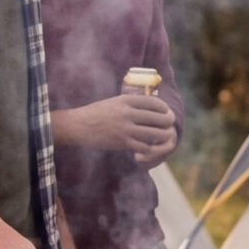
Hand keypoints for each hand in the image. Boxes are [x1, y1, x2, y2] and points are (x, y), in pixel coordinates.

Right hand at [56, 93, 179, 163]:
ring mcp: (126, 128)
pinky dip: (150, 148)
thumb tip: (148, 106)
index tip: (166, 111)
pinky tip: (150, 147)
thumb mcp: (113, 101)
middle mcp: (128, 113)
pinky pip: (145, 147)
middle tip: (169, 125)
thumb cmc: (95, 113)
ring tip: (164, 137)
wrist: (78, 125)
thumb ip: (129, 103)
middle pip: (159, 118)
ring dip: (163, 136)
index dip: (164, 108)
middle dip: (168, 122)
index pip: (154, 102)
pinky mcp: (122, 143)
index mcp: (126, 100)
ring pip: (155, 133)